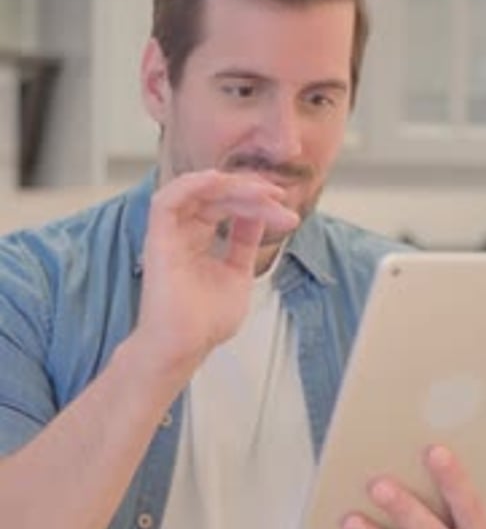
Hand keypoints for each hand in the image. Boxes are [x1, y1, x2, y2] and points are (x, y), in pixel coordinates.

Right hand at [135, 169, 298, 373]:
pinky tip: (220, 181)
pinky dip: (193, 184)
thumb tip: (258, 216)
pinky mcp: (157, 239)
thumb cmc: (204, 323)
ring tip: (260, 191)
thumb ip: (245, 244)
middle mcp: (181, 233)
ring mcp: (168, 234)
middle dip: (252, 192)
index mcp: (197, 241)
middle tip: (279, 197)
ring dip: (230, 184)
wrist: (185, 347)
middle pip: (217, 195)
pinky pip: (167, 198)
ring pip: (197, 190)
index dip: (256, 202)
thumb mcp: (238, 274)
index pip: (227, 206)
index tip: (285, 211)